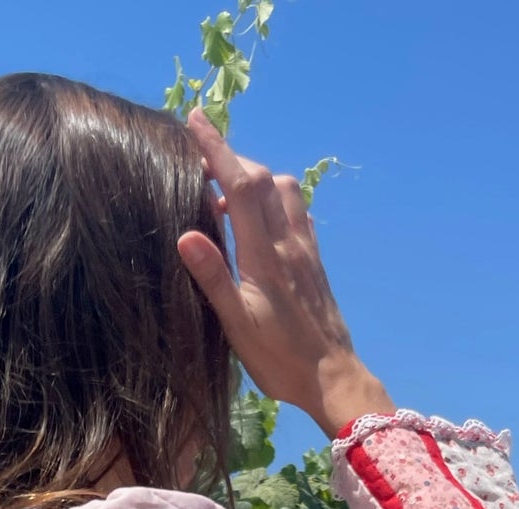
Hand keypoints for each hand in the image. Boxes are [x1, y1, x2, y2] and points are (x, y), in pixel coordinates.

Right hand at [177, 106, 393, 438]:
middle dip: (231, 158)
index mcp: (265, 254)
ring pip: (284, 190)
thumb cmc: (280, 359)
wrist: (332, 377)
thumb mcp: (237, 325)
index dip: (217, 149)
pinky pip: (297, 212)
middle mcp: (289, 242)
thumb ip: (212, 278)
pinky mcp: (315, 261)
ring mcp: (306, 249)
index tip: (195, 122)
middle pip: (262, 179)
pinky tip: (263, 217)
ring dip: (256, 178)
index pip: (240, 185)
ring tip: (229, 192)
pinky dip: (276, 199)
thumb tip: (186, 233)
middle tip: (201, 158)